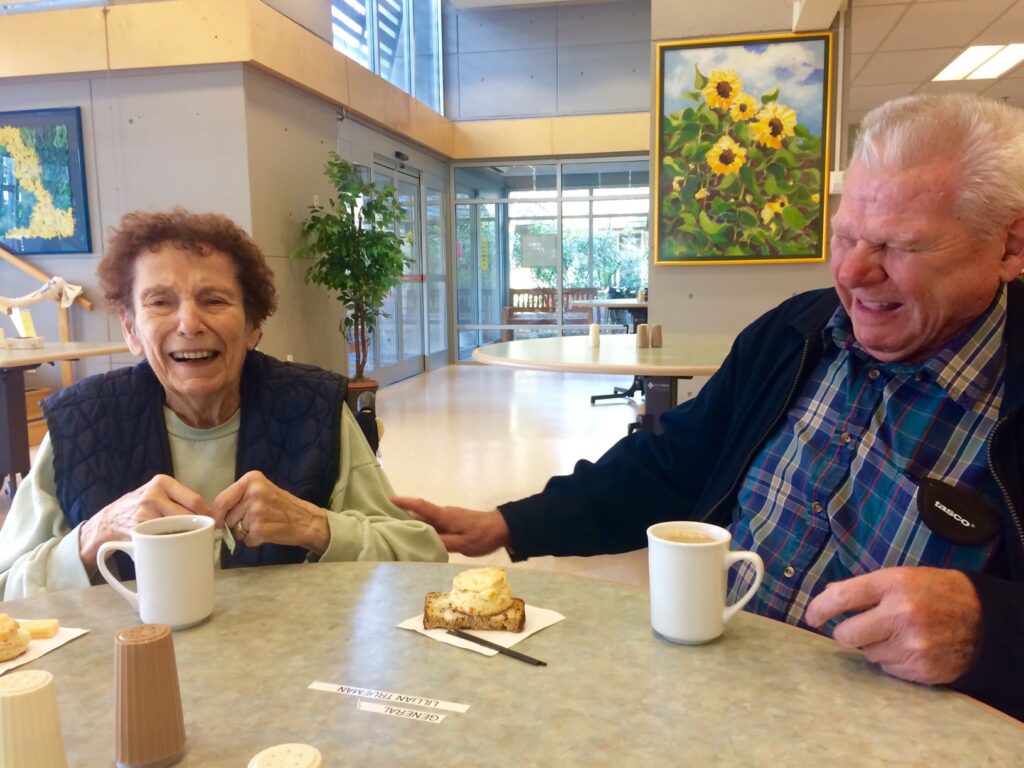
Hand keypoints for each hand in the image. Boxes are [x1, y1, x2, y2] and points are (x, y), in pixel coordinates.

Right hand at [80, 474, 209, 576]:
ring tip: (194, 541)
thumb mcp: (157, 492)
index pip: (194, 500)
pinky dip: (173, 545)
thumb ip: (178, 498)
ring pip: (177, 528)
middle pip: (187, 515)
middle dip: (200, 527)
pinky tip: (176, 547)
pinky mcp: (138, 531)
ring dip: (188, 537)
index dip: (207, 514)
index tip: (214, 523)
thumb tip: (210, 515)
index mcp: (162, 482)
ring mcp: (144, 514)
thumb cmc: (140, 507)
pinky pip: (163, 540)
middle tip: (208, 536)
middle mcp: (153, 495)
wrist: (109, 520)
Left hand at [210, 471, 329, 554]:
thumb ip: (238, 497)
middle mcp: (253, 492)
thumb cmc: (282, 506)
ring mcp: (257, 511)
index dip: (218, 514)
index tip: (221, 520)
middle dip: (235, 523)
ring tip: (263, 524)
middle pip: (227, 517)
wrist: (306, 520)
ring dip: (245, 532)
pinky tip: (268, 532)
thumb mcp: (261, 490)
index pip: (221, 500)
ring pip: (235, 530)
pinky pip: (245, 540)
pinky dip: (254, 540)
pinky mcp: (261, 528)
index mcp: (251, 479)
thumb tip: (214, 514)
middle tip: (255, 519)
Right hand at [390, 497, 508, 555]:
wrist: (502, 528)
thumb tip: (423, 543)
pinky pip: (433, 524)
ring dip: (412, 524)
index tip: (389, 499)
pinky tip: (420, 539)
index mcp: (444, 516)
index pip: (421, 506)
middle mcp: (443, 514)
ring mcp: (448, 518)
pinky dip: (424, 529)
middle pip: (419, 514)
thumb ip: (443, 543)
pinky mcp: (453, 523)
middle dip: (402, 516)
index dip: (405, 503)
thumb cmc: (482, 536)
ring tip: (397, 533)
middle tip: (384, 522)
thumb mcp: (463, 543)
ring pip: (426, 520)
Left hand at [804, 566, 981, 684]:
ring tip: (894, 633)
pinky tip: (908, 646)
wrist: (982, 618)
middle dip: (846, 633)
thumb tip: (828, 595)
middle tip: (856, 627)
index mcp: (893, 584)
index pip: (842, 597)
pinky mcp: (921, 668)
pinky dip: (891, 659)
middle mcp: (901, 614)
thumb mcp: (900, 577)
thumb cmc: (934, 592)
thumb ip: (864, 587)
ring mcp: (912, 644)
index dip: (819, 608)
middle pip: (847, 635)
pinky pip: (887, 668)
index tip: (811, 616)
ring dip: (872, 646)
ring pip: (866, 654)